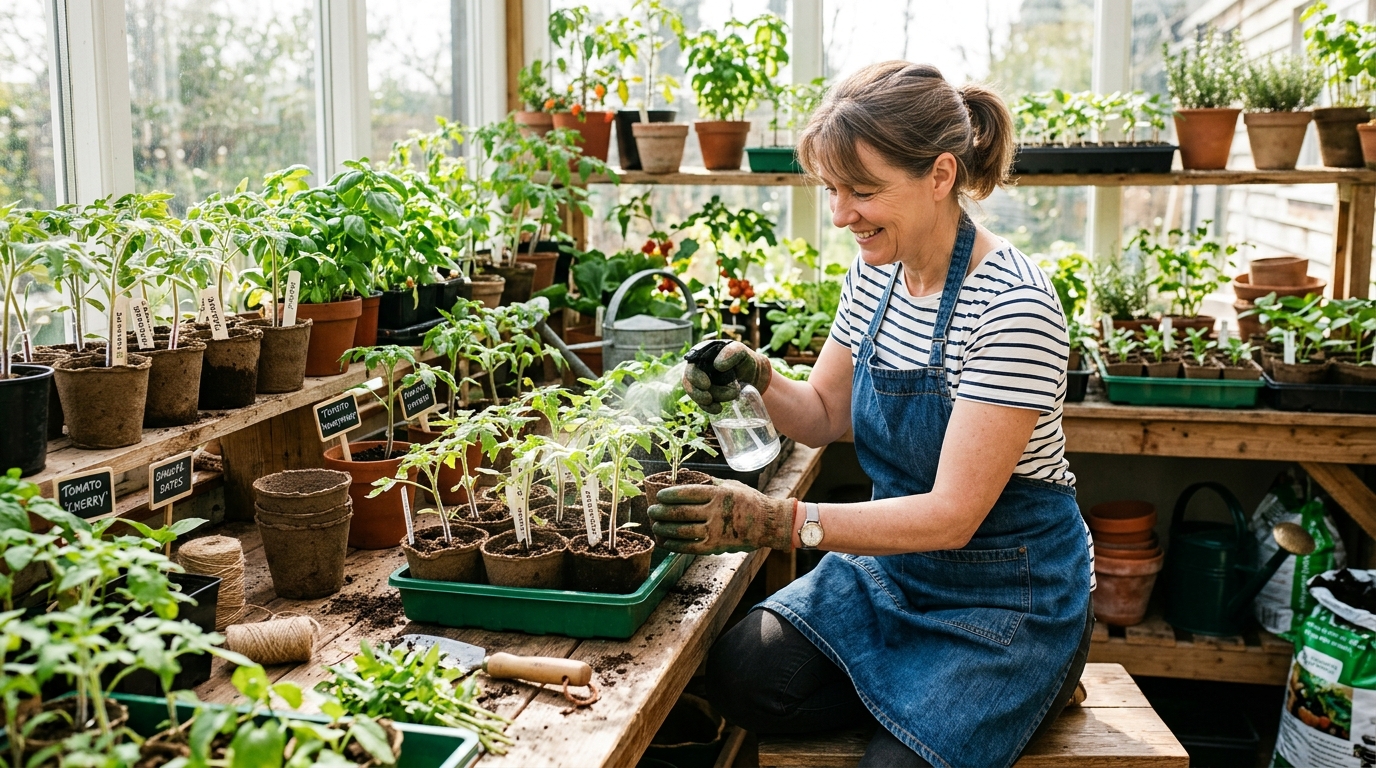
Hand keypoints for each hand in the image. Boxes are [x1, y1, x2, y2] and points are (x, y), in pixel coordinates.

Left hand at [648, 480, 795, 554]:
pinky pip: (690, 547)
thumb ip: (711, 482)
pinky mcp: (716, 546)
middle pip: (680, 512)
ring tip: (656, 526)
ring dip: (665, 528)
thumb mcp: (732, 485)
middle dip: (662, 512)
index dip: (669, 495)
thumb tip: (689, 476)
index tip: (659, 496)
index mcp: (718, 493)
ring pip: (682, 530)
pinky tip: (667, 543)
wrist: (768, 523)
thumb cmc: (750, 501)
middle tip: (651, 512)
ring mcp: (715, 530)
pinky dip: (676, 545)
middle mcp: (715, 511)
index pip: (686, 493)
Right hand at [682, 340, 771, 413]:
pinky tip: (717, 409)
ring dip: (704, 400)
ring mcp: (701, 381)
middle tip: (708, 398)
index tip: (706, 385)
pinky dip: (707, 407)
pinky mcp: (706, 394)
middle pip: (688, 379)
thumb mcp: (741, 352)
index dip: (695, 376)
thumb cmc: (745, 360)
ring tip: (720, 404)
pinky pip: (700, 402)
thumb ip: (731, 352)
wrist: (753, 375)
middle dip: (697, 392)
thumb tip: (718, 365)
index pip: (691, 363)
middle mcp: (698, 366)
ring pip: (693, 392)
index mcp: (703, 352)